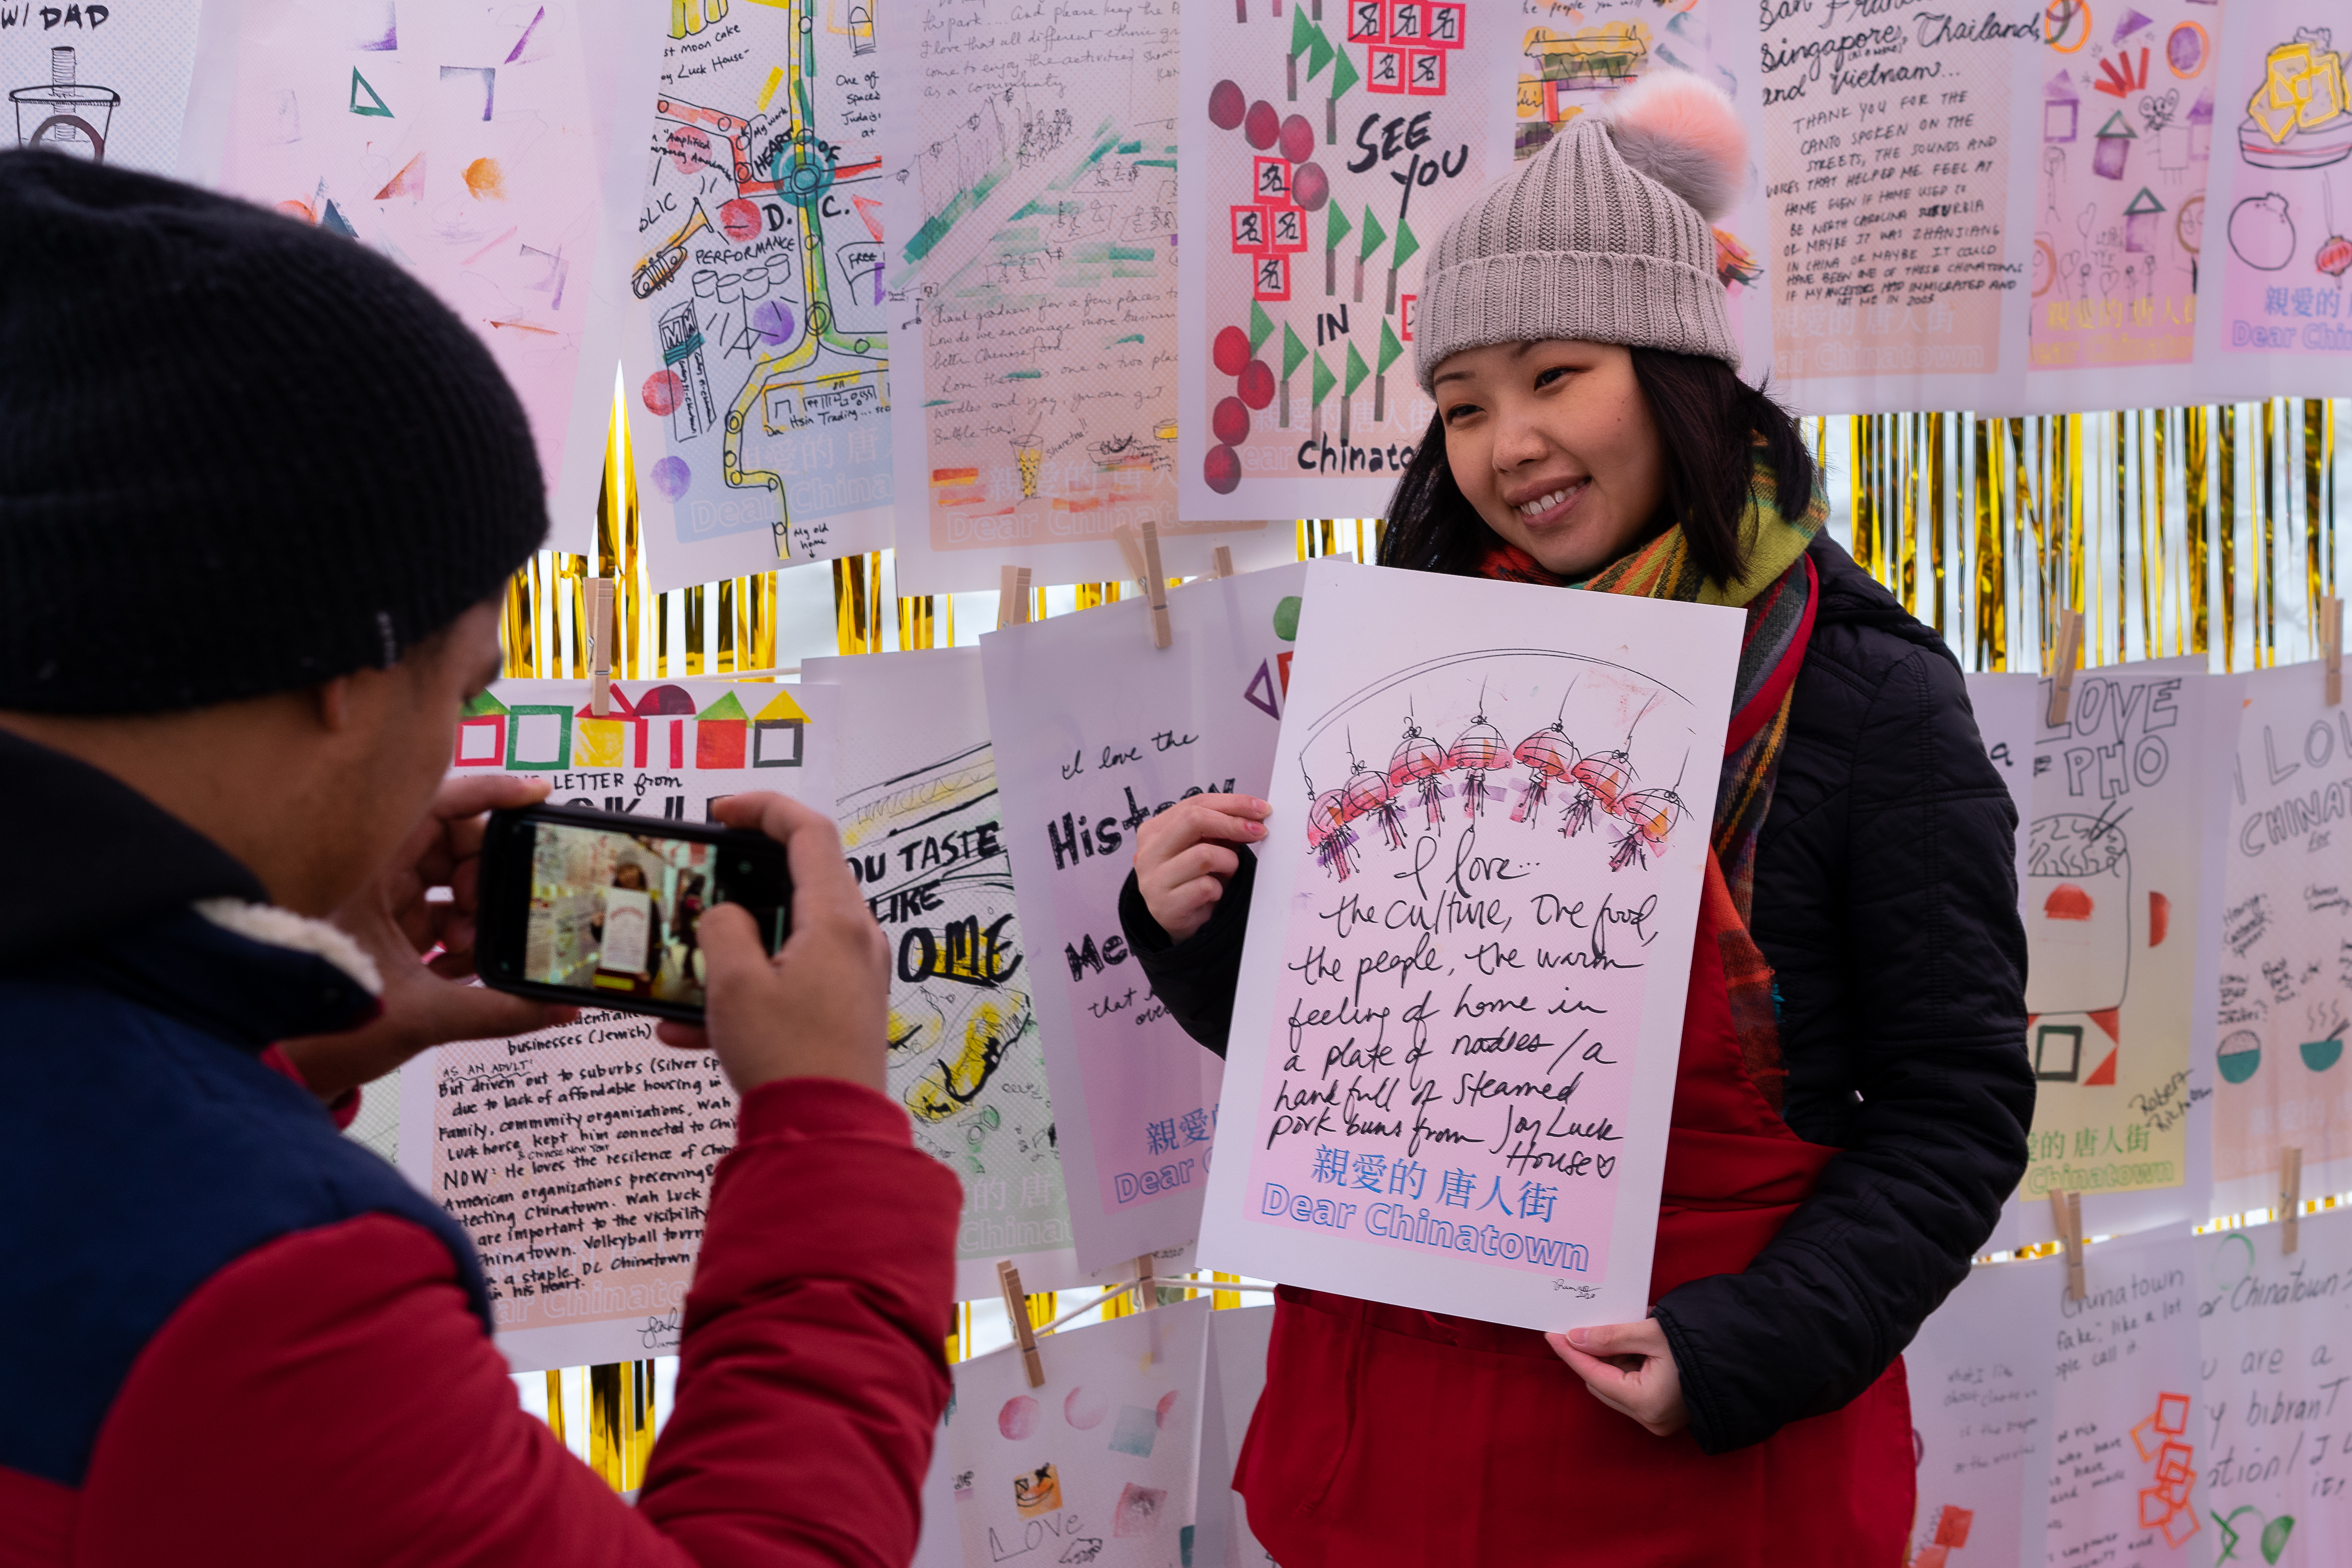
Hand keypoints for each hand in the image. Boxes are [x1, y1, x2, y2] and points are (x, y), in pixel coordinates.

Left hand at [278, 774, 576, 1101]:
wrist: (276, 1069)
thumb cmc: (321, 1031)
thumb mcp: (420, 1018)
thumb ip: (500, 1012)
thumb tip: (564, 1007)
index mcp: (368, 872)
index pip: (439, 806)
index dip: (492, 793)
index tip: (538, 798)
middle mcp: (372, 878)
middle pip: (451, 844)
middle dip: (487, 873)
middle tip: (502, 906)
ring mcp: (378, 905)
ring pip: (448, 884)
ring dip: (475, 914)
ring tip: (471, 951)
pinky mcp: (383, 934)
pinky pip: (438, 918)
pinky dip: (460, 940)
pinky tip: (463, 971)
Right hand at [654, 792, 889, 1094]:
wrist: (826, 1134)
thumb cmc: (786, 1057)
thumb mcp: (734, 986)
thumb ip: (722, 931)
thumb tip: (724, 914)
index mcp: (836, 917)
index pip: (809, 830)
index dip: (764, 808)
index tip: (721, 812)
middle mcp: (856, 937)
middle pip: (800, 879)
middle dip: (741, 880)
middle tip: (699, 883)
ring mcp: (855, 973)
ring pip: (787, 936)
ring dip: (732, 951)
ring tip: (681, 974)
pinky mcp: (845, 1006)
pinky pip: (790, 981)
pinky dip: (745, 992)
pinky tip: (686, 1029)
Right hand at [1133, 792, 1271, 942]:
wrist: (1184, 921)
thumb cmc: (1196, 879)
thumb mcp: (1207, 846)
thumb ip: (1221, 828)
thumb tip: (1255, 814)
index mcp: (1155, 829)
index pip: (1196, 803)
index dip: (1232, 803)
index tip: (1261, 809)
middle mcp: (1148, 852)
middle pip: (1193, 819)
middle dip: (1233, 823)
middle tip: (1259, 831)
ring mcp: (1153, 880)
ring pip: (1204, 855)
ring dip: (1229, 862)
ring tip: (1229, 872)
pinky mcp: (1164, 906)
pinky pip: (1205, 887)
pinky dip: (1220, 889)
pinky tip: (1216, 894)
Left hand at [1546, 1319, 1688, 1436]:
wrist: (1746, 1356)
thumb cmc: (1702, 1344)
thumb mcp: (1653, 1334)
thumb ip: (1611, 1337)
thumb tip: (1574, 1337)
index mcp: (1645, 1402)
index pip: (1593, 1375)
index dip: (1571, 1353)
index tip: (1552, 1333)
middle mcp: (1649, 1419)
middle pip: (1601, 1384)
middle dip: (1592, 1355)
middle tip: (1585, 1324)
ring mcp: (1659, 1420)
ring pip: (1615, 1386)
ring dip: (1612, 1358)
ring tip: (1624, 1329)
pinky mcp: (1666, 1413)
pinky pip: (1633, 1388)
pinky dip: (1628, 1365)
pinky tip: (1637, 1341)